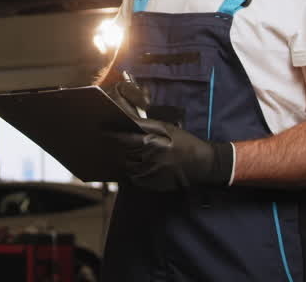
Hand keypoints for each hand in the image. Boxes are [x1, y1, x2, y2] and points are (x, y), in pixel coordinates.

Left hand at [107, 119, 233, 191]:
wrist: (203, 164)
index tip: (102, 130)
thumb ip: (147, 125)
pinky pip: (135, 179)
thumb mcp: (168, 128)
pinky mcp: (153, 185)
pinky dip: (131, 172)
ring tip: (119, 154)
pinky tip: (133, 165)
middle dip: (116, 148)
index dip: (112, 134)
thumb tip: (128, 120)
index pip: (124, 138)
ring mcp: (151, 174)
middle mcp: (149, 160)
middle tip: (107, 142)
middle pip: (123, 154)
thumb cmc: (185, 143)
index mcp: (151, 143)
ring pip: (127, 167)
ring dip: (123, 161)